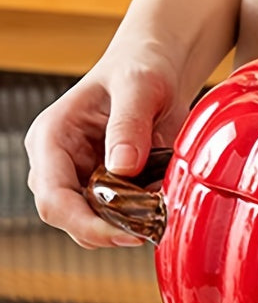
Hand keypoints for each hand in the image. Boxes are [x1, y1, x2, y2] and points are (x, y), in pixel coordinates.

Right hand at [25, 46, 187, 248]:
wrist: (156, 72)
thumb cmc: (140, 70)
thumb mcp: (139, 87)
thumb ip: (128, 124)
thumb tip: (123, 168)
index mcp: (53, 137)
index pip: (53, 198)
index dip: (87, 224)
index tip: (128, 233)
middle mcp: (60, 164)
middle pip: (70, 220)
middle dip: (109, 231)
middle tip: (151, 228)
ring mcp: (82, 179)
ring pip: (93, 228)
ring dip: (125, 229)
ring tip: (158, 213)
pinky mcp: (107, 190)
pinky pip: (116, 220)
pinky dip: (138, 222)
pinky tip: (158, 207)